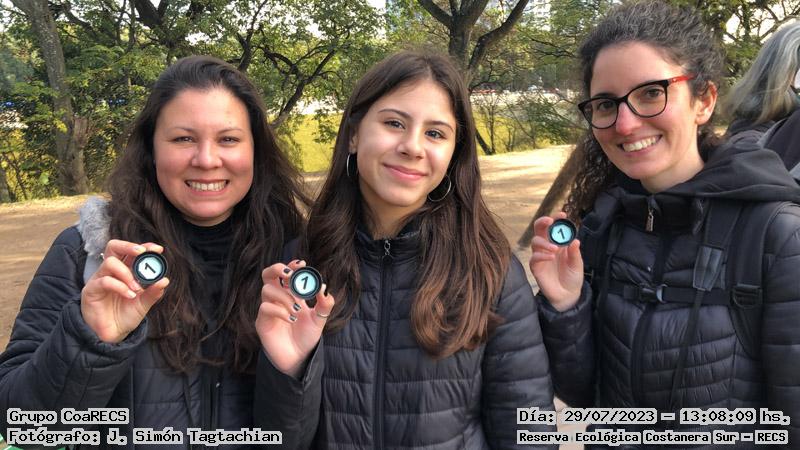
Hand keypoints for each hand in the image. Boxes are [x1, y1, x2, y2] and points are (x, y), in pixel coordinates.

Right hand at [81, 240, 168, 342]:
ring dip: (126, 273)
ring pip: (110, 262)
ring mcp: (100, 279)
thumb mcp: (144, 304)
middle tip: (142, 253)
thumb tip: (165, 280)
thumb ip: (153, 292)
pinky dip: (120, 286)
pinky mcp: (91, 290)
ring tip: (136, 288)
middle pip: (114, 247)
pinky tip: (129, 296)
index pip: (131, 252)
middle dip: (129, 246)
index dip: (144, 247)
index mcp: (125, 271)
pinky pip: (104, 281)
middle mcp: (112, 272)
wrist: (113, 334)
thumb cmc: (126, 315)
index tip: (158, 249)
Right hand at [256, 260, 334, 377]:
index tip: (301, 264)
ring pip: (267, 290)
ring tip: (297, 310)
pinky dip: (280, 311)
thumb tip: (323, 287)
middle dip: (277, 269)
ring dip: (284, 296)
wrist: (299, 357)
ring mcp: (268, 309)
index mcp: (291, 294)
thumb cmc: (307, 336)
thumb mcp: (320, 318)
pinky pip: (265, 308)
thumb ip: (325, 304)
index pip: (286, 274)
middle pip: (268, 274)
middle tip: (289, 274)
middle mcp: (278, 299)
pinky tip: (291, 319)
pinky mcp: (262, 322)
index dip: (291, 266)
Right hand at [529, 212, 583, 310]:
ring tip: (555, 249)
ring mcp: (540, 256)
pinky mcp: (536, 266)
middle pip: (539, 229)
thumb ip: (575, 253)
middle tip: (549, 221)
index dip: (556, 218)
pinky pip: (534, 257)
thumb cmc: (572, 277)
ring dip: (544, 242)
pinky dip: (542, 255)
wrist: (567, 295)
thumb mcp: (577, 264)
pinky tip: (551, 257)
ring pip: (535, 242)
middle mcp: (547, 246)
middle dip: (543, 222)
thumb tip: (575, 240)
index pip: (554, 227)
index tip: (562, 214)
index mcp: (558, 242)